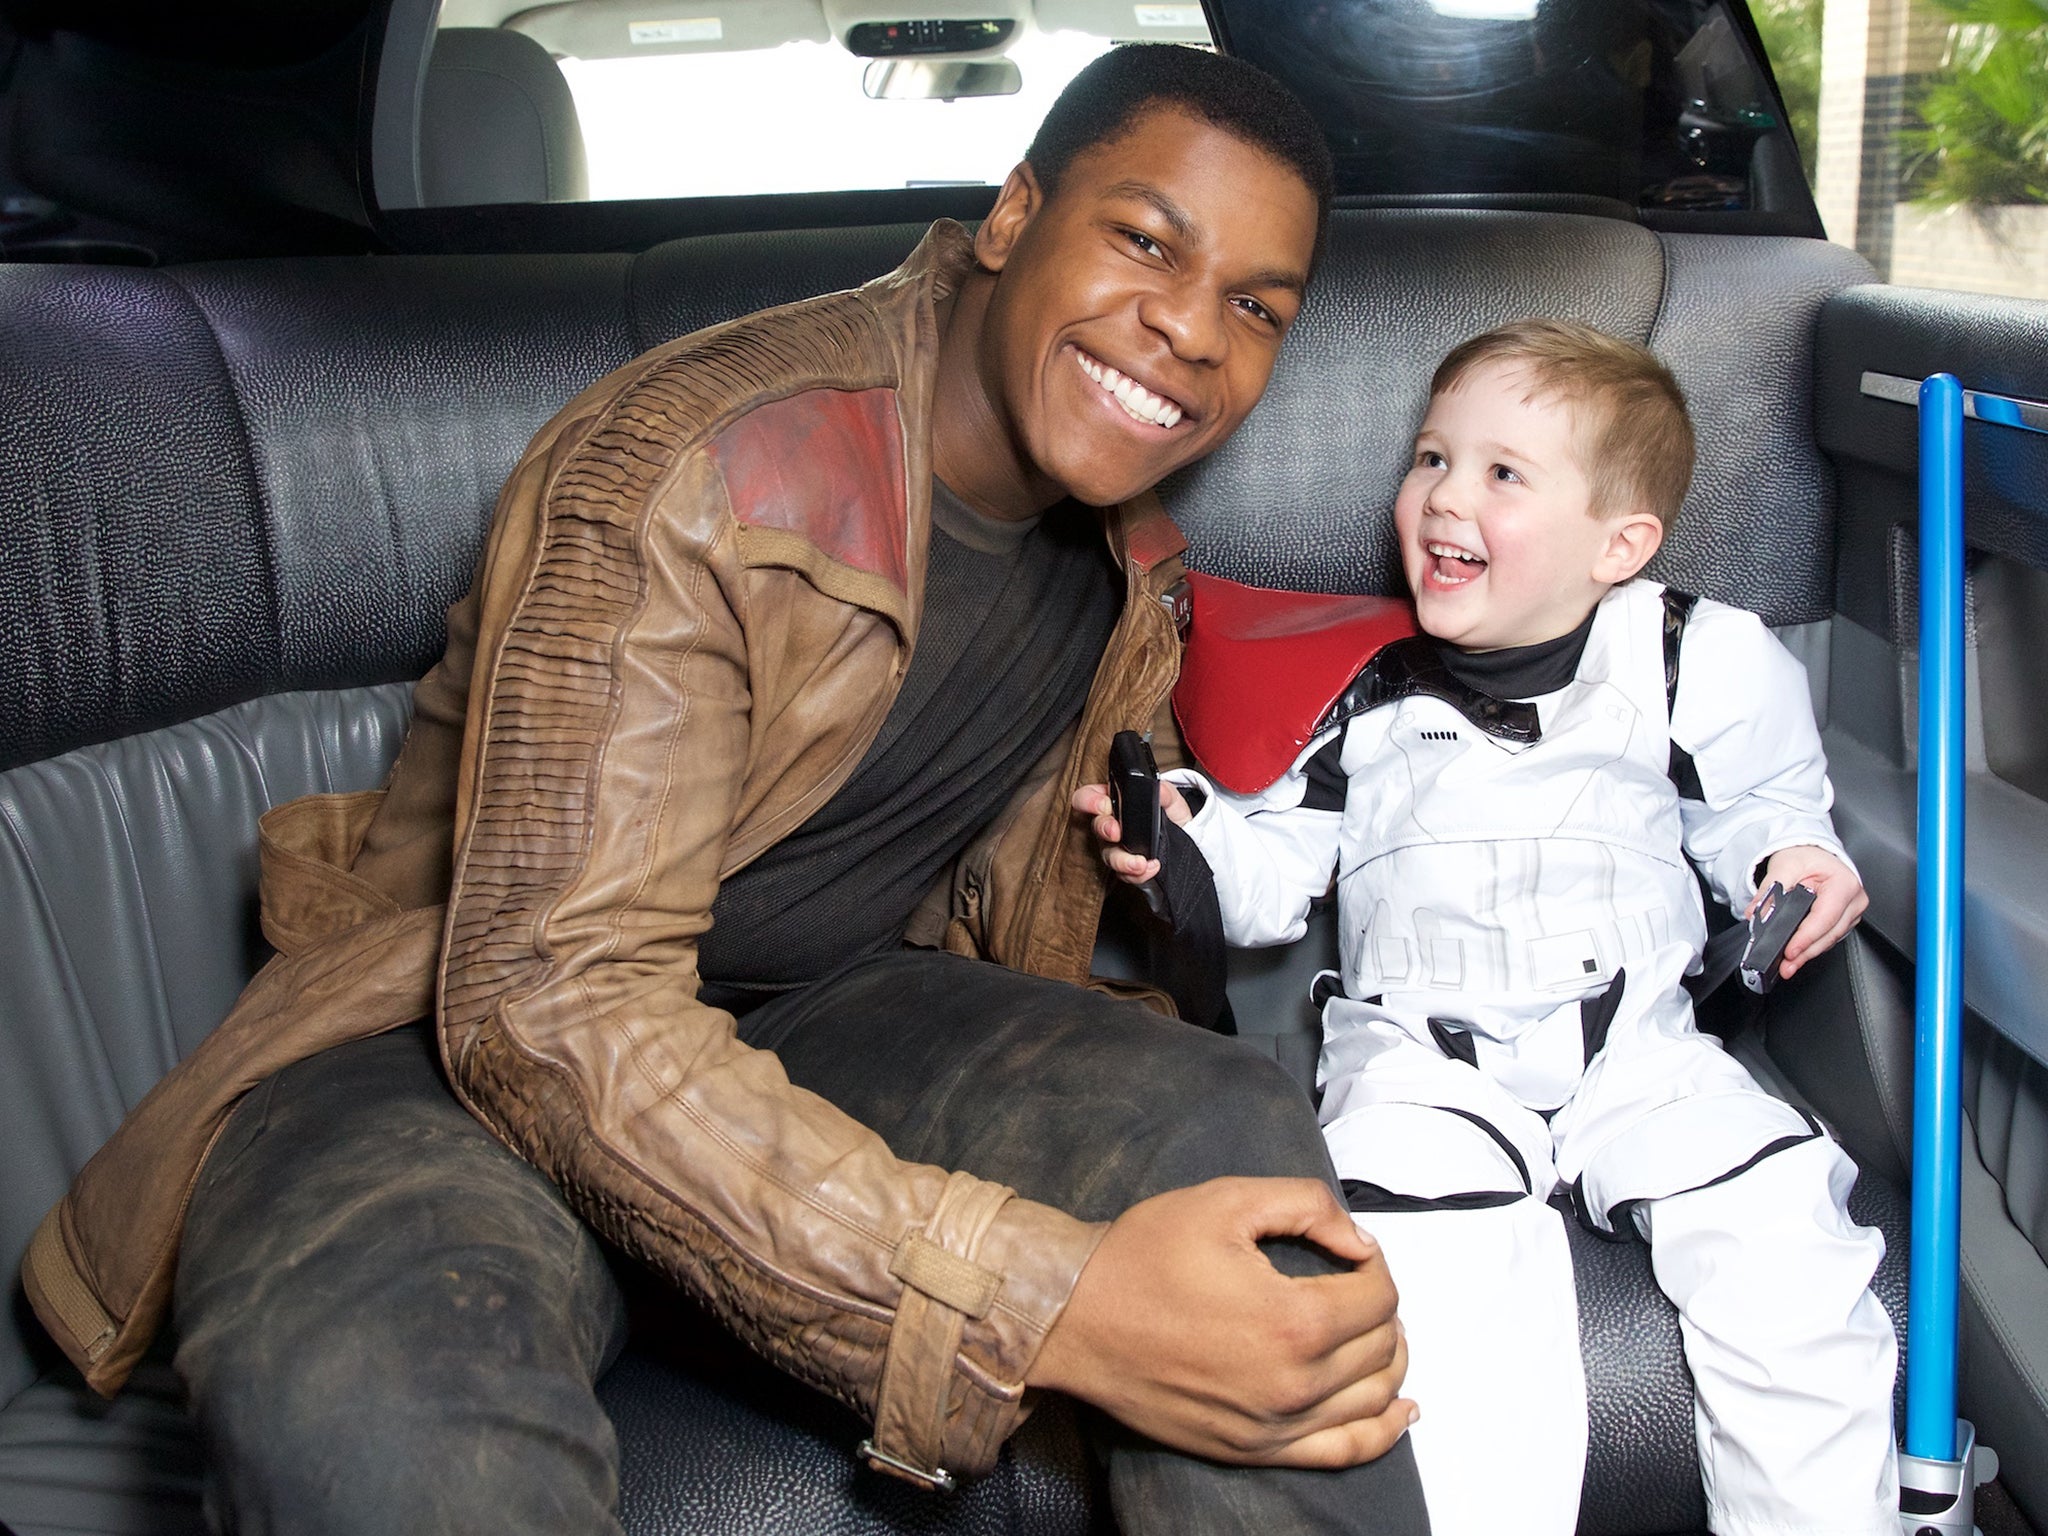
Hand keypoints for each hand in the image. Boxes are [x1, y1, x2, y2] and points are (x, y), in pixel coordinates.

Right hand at [1027, 1176, 1416, 1467]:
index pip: (1378, 1296)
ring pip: (1373, 1400)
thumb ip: (1307, 1206)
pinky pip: (1343, 1451)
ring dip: (1389, 1363)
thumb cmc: (1140, 1259)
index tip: (1350, 1252)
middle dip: (1382, 1311)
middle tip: (1357, 1285)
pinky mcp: (1253, 1449)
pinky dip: (1382, 1432)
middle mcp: (1293, 1383)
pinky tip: (1401, 1413)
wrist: (1074, 1320)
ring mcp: (1274, 1425)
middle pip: (1381, 1348)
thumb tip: (1360, 1242)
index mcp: (1294, 1320)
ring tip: (1380, 1335)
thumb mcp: (1225, 1202)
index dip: (1374, 1265)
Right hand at [1071, 781, 1192, 885]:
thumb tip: (1160, 791)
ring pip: (1109, 856)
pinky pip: (1125, 874)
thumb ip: (1166, 792)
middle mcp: (1110, 824)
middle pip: (1096, 826)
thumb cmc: (1171, 816)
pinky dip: (1139, 874)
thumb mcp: (1172, 799)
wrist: (1184, 841)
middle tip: (1116, 833)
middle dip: (1104, 828)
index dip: (1089, 799)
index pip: (1089, 796)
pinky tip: (1152, 868)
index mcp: (1115, 802)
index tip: (1103, 804)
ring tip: (1140, 863)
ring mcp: (1115, 848)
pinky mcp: (1126, 868)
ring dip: (1122, 861)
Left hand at [1751, 845, 1866, 978]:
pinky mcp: (1843, 920)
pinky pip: (1828, 937)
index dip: (1807, 937)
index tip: (1790, 951)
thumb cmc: (1805, 856)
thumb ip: (1769, 891)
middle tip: (1786, 965)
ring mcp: (1851, 912)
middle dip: (1806, 951)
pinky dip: (1812, 946)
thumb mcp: (1784, 867)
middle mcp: (1854, 900)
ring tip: (1788, 965)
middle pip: (1830, 933)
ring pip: (1830, 939)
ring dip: (1809, 953)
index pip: (1825, 917)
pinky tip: (1798, 955)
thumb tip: (1755, 912)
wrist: (1813, 853)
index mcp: (1844, 884)